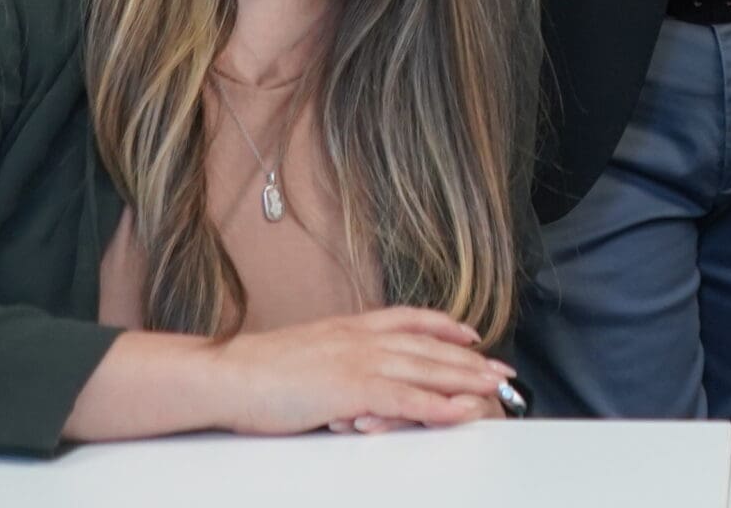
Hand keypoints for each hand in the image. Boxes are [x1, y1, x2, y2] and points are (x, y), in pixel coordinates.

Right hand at [214, 308, 514, 433]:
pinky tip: (459, 410)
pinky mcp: (352, 389)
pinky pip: (406, 399)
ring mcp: (359, 362)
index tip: (471, 331)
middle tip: (502, 369)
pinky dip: (437, 405)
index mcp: (349, 327)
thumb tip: (352, 375)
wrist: (229, 374)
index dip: (445, 325)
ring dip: (465, 379)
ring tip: (494, 388)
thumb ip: (335, 359)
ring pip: (425, 369)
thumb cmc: (258, 372)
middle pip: (428, 346)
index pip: (410, 320)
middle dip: (469, 358)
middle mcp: (361, 338)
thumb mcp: (306, 354)